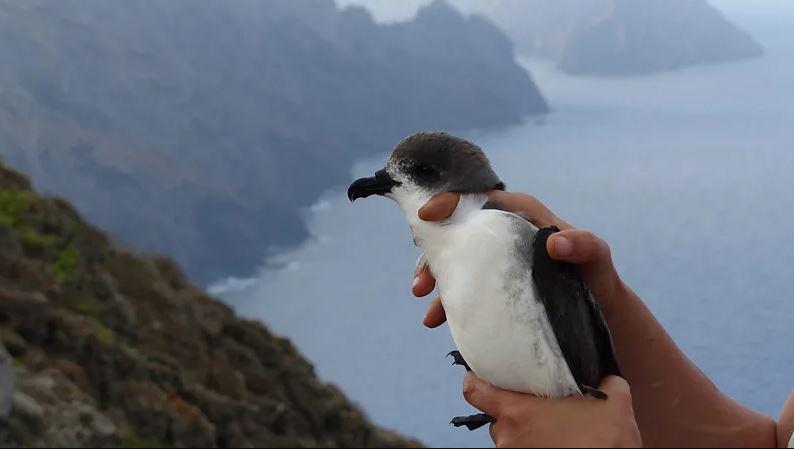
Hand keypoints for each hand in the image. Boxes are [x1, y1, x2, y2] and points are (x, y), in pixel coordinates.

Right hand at [412, 191, 625, 327]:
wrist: (599, 311)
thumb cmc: (597, 275)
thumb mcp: (596, 257)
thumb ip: (585, 245)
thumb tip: (557, 243)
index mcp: (523, 215)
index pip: (480, 198)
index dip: (450, 201)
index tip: (428, 215)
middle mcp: (503, 234)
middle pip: (458, 234)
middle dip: (434, 255)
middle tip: (421, 282)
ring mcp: (495, 261)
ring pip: (456, 263)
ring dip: (435, 282)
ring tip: (429, 312)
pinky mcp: (493, 285)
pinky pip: (463, 288)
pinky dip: (446, 303)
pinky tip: (436, 320)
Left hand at [463, 373, 642, 447]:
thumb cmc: (603, 440)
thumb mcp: (612, 400)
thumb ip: (603, 382)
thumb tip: (606, 379)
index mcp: (515, 412)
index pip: (474, 391)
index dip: (476, 379)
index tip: (485, 372)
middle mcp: (508, 437)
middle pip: (496, 416)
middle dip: (514, 410)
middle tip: (536, 401)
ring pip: (512, 437)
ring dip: (527, 431)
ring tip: (552, 426)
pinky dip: (536, 445)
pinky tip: (559, 441)